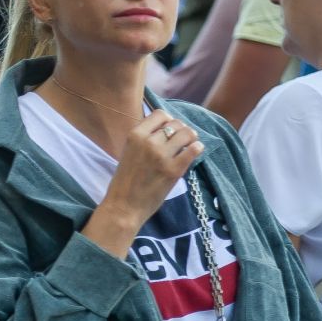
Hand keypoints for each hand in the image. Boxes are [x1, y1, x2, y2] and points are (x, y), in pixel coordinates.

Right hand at [97, 110, 202, 227]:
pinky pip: (194, 149)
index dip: (168, 121)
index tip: (169, 130)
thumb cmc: (126, 180)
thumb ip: (144, 138)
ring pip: (187, 133)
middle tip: (181, 140)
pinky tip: (194, 152)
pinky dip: (197, 148)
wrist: (124, 206)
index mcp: (135, 135)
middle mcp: (148, 142)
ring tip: (189, 145)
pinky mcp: (173, 170)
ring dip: (191, 138)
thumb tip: (167, 127)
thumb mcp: (129, 151)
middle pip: (176, 123)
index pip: (160, 114)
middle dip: (181, 130)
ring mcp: (161, 156)